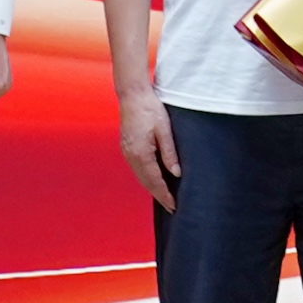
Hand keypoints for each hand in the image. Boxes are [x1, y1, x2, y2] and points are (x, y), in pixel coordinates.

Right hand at [116, 84, 182, 201]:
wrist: (132, 95)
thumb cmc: (150, 108)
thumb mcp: (165, 129)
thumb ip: (169, 152)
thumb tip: (176, 173)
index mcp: (141, 153)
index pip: (155, 181)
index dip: (164, 194)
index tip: (174, 206)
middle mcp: (131, 156)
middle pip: (146, 182)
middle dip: (159, 196)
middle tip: (171, 208)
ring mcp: (127, 152)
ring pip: (140, 177)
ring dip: (152, 188)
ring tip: (164, 197)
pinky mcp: (126, 147)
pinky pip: (137, 169)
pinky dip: (145, 178)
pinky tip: (153, 180)